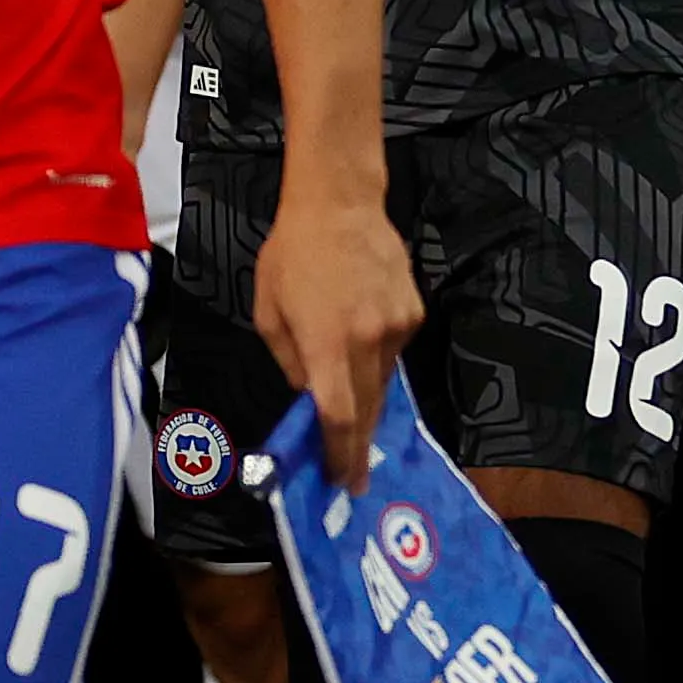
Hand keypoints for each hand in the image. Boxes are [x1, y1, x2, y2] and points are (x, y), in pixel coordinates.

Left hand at [254, 180, 422, 482]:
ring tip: (351, 394)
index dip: (340, 452)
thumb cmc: (293, 254)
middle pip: (368, 408)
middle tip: (353, 476)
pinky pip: (394, 351)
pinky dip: (377, 356)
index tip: (341, 480)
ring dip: (366, 396)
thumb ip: (290, 360)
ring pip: (382, 380)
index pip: (338, 413)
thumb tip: (310, 392)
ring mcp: (397, 326)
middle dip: (357, 445)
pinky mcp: (413, 312)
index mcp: (326, 342)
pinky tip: (362, 332)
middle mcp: (367, 340)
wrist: (341, 202)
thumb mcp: (269, 311)